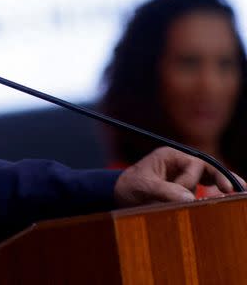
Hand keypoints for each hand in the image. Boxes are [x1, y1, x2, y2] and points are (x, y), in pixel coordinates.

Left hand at [114, 146, 243, 206]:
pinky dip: (214, 189)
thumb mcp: (144, 188)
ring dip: (219, 184)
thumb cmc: (129, 187)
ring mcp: (182, 172)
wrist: (118, 194)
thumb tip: (189, 198)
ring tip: (237, 192)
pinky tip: (226, 195)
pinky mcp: (183, 184)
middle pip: (206, 168)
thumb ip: (165, 191)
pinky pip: (204, 184)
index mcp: (170, 155)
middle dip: (221, 178)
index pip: (194, 164)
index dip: (193, 181)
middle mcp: (178, 161)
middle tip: (238, 190)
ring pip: (208, 176)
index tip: (193, 194)